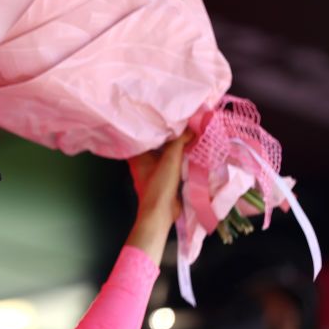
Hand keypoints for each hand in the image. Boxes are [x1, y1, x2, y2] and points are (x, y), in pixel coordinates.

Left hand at [124, 132, 191, 264]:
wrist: (161, 212)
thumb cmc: (159, 184)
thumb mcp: (170, 158)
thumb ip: (180, 141)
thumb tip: (191, 129)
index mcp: (138, 156)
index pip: (146, 135)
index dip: (156, 126)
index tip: (168, 116)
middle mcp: (142, 162)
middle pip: (157, 145)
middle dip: (170, 137)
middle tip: (184, 124)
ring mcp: (152, 171)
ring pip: (165, 155)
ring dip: (176, 148)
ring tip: (190, 134)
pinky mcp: (163, 179)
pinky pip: (172, 165)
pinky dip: (180, 159)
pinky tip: (191, 152)